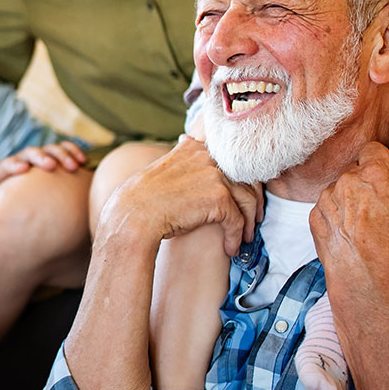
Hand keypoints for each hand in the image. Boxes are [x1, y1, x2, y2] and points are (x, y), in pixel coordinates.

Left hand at [0, 141, 85, 215]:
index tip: (24, 170)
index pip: (5, 164)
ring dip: (63, 154)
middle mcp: (23, 161)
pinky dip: (74, 151)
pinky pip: (65, 148)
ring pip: (50, 148)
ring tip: (75, 166)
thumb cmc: (8, 206)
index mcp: (5, 173)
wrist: (22, 197)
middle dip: (41, 156)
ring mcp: (40, 158)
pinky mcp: (55, 158)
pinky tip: (83, 161)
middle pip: (30, 152)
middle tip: (51, 166)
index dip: (13, 164)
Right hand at [107, 135, 263, 256]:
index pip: (232, 160)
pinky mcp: (218, 197)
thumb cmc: (145, 198)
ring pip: (246, 199)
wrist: (134, 215)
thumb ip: (184, 158)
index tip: (245, 198)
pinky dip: (236, 237)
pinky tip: (231, 249)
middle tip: (254, 219)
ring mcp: (215, 175)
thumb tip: (187, 141)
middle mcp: (208, 156)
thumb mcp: (166, 167)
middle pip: (246, 177)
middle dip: (254, 201)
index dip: (243, 181)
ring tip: (245, 238)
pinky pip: (237, 219)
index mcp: (197, 148)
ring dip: (248, 222)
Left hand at [309, 140, 388, 281]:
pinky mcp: (316, 217)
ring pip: (340, 190)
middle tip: (380, 205)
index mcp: (373, 172)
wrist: (366, 274)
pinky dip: (335, 217)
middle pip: (356, 172)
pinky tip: (350, 233)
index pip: (373, 150)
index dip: (381, 161)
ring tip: (365, 223)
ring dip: (349, 200)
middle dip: (366, 183)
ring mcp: (329, 198)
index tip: (388, 176)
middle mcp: (346, 180)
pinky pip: (326, 210)